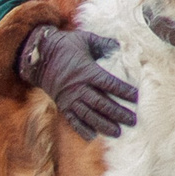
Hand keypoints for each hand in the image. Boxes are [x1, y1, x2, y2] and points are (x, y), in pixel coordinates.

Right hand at [19, 26, 137, 138]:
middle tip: (132, 120)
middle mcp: (78, 87)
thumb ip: (104, 43)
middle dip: (117, 113)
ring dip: (103, 124)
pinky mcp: (61, 105)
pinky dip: (81, 128)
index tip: (136, 97)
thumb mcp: (85, 39)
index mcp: (86, 71)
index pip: (108, 83)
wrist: (37, 57)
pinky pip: (71, 119)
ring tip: (117, 132)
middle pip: (100, 102)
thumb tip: (121, 45)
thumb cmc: (65, 46)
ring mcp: (68, 98)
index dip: (123, 90)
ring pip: (88, 114)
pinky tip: (92, 136)